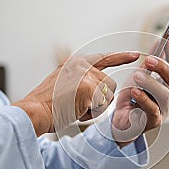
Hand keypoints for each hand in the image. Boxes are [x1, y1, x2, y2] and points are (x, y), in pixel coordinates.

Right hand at [13, 52, 139, 135]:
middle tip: (79, 105)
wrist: (33, 112)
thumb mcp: (63, 84)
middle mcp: (81, 66)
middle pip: (110, 84)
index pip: (103, 57)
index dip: (121, 56)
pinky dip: (92, 114)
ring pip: (109, 95)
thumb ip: (81, 80)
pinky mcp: (88, 88)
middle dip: (101, 99)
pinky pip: (102, 106)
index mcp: (75, 63)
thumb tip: (100, 88)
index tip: (135, 54)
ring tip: (76, 108)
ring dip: (97, 107)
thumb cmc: (47, 104)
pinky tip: (76, 112)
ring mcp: (85, 76)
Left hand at [112, 38, 168, 145]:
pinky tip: (134, 91)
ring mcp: (164, 109)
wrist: (121, 121)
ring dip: (150, 83)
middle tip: (148, 59)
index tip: (167, 39)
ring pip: (164, 94)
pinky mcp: (154, 121)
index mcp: (168, 84)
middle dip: (162, 67)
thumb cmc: (131, 99)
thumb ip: (148, 63)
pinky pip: (152, 109)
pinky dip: (143, 99)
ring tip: (136, 76)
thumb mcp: (138, 76)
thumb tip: (158, 42)